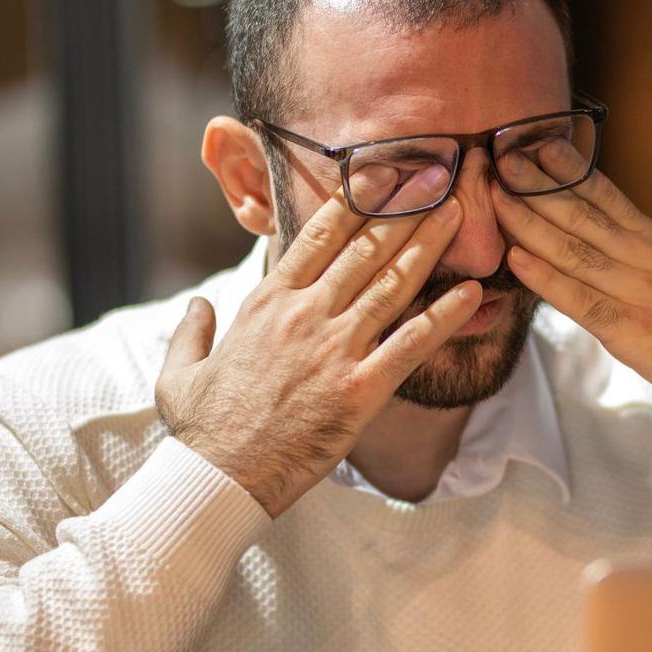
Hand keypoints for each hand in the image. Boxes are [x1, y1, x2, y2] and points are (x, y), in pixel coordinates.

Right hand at [156, 167, 480, 515]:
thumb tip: (199, 303)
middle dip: (404, 208)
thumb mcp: (178, 372)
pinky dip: (444, 317)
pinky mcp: (359, 390)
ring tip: (460, 213)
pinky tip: (473, 293)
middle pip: (364, 249)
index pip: (317, 237)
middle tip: (438, 176)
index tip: (383, 174)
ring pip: (390, 285)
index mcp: (266, 304)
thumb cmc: (200, 429)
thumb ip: (191, 330)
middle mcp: (304, 315)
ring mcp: (334, 351)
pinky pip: (410, 345)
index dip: (355, 201)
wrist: (218, 477)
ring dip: (428, 246)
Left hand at [493, 143, 651, 463]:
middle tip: (497, 156)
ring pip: (574, 248)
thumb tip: (598, 244)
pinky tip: (516, 260)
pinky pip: (580, 299)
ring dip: (529, 220)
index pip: (605, 194)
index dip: (566, 168)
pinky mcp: (631, 331)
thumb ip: (638, 260)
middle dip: (536, 184)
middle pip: (582, 212)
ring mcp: (638, 292)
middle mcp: (646, 258)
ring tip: (494, 196)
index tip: (531, 142)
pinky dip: (546, 278)